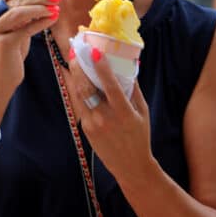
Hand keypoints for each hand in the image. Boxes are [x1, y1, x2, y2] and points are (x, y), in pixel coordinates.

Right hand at [0, 0, 58, 87]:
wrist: (0, 79)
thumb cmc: (9, 52)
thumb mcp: (13, 28)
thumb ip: (21, 11)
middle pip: (14, 0)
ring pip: (19, 12)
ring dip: (40, 8)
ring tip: (55, 8)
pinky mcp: (2, 44)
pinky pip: (26, 28)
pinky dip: (41, 22)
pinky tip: (52, 19)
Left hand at [68, 48, 153, 185]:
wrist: (131, 165)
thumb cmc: (140, 135)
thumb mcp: (142, 111)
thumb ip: (133, 89)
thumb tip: (127, 65)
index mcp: (123, 112)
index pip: (110, 85)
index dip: (101, 67)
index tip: (95, 51)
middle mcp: (105, 118)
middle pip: (87, 88)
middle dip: (80, 67)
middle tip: (76, 51)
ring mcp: (93, 124)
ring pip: (79, 95)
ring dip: (74, 76)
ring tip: (73, 60)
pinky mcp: (86, 129)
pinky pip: (79, 105)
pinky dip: (76, 90)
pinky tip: (75, 78)